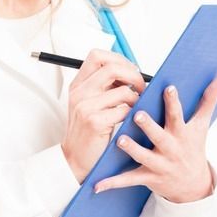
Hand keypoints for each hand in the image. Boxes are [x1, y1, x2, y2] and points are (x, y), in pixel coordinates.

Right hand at [61, 49, 147, 182]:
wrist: (74, 160)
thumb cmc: (87, 133)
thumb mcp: (88, 104)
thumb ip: (103, 87)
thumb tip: (130, 72)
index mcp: (78, 85)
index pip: (97, 56)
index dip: (118, 59)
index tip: (129, 71)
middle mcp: (79, 93)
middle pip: (112, 68)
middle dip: (134, 75)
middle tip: (141, 87)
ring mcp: (85, 107)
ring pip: (123, 90)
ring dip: (137, 98)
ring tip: (137, 106)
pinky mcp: (95, 122)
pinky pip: (124, 110)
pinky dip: (133, 113)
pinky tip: (131, 119)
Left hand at [94, 73, 216, 203]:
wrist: (193, 184)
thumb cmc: (193, 147)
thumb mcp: (202, 125)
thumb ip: (209, 99)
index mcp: (182, 133)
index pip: (178, 116)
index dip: (174, 103)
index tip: (168, 88)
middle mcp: (170, 149)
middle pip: (159, 136)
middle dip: (149, 126)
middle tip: (138, 114)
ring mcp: (158, 164)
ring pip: (143, 156)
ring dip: (132, 149)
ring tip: (119, 139)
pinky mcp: (147, 177)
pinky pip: (128, 180)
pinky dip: (112, 182)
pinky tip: (97, 184)